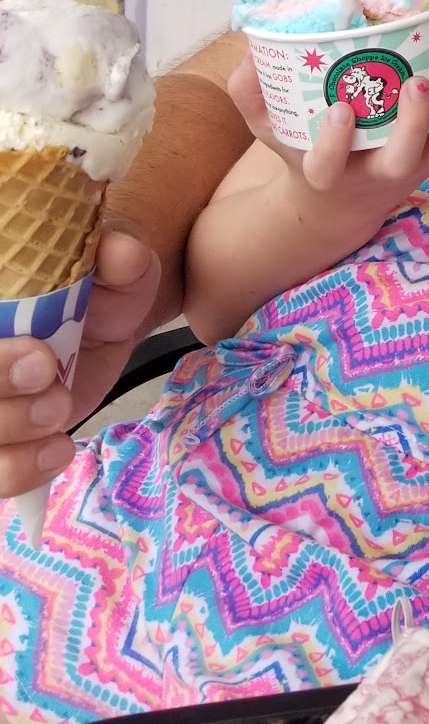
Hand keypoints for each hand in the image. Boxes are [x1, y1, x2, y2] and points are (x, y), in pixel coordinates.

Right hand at [0, 225, 159, 499]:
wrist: (113, 315)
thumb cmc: (102, 284)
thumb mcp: (117, 265)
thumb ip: (119, 257)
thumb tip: (122, 252)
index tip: (43, 360)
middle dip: (4, 403)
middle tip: (55, 390)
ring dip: (13, 440)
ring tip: (61, 413)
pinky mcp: (6, 440)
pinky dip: (21, 471)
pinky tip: (58, 451)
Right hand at [227, 48, 428, 244]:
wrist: (339, 200)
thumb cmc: (304, 148)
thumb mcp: (269, 129)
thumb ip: (251, 94)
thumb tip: (251, 52)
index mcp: (327, 173)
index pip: (328, 167)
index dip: (334, 144)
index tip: (339, 110)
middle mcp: (376, 174)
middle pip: (401, 161)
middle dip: (412, 125)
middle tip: (415, 83)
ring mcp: (414, 165)